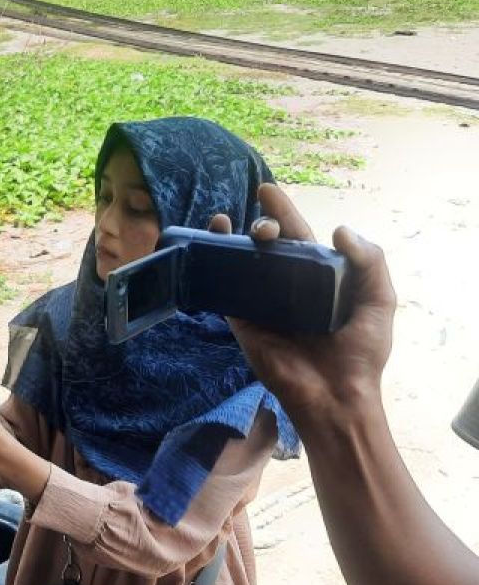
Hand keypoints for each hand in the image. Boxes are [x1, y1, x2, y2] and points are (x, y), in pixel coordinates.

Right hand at [207, 183, 395, 428]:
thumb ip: (370, 262)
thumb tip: (338, 229)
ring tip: (222, 222)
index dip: (283, 212)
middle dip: (261, 225)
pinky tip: (206, 249)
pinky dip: (212, 269)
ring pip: (239, 262)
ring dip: (227, 238)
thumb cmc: (360, 353)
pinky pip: (222, 291)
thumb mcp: (379, 301)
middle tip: (263, 227)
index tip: (266, 190)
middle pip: (266, 245)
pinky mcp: (241, 321)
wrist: (335, 395)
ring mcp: (261, 303)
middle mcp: (287, 286)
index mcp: (317, 278)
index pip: (297, 237)